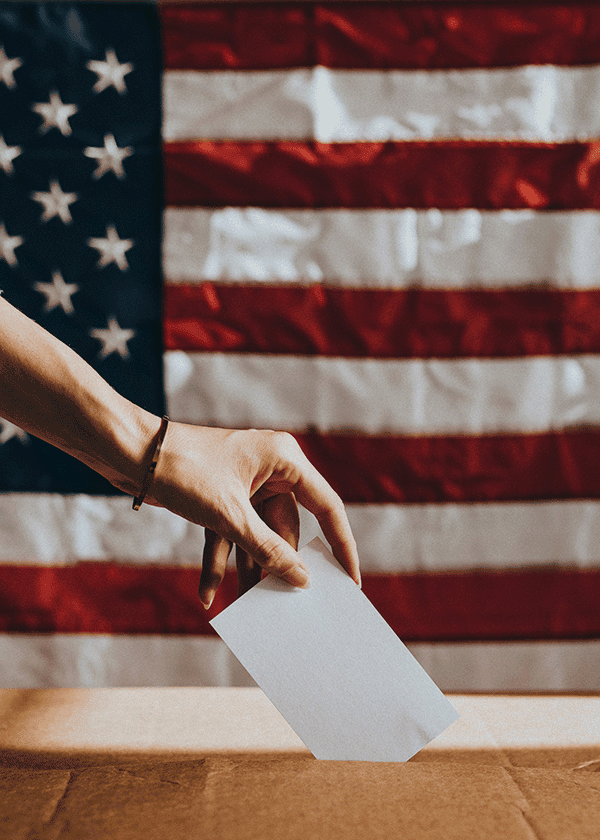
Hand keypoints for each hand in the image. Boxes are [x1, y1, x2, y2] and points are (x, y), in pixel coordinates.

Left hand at [145, 423, 360, 606]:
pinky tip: (208, 594)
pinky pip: (230, 534)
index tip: (349, 581)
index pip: (326, 507)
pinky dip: (220, 561)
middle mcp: (270, 471)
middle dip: (279, 565)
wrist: (129, 452)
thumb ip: (268, 549)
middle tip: (285, 603)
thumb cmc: (183, 470)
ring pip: (258, 536)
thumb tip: (302, 579)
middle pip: (287, 528)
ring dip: (248, 568)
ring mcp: (245, 485)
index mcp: (284, 460)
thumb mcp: (229, 516)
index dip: (341, 545)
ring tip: (248, 607)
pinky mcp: (221, 498)